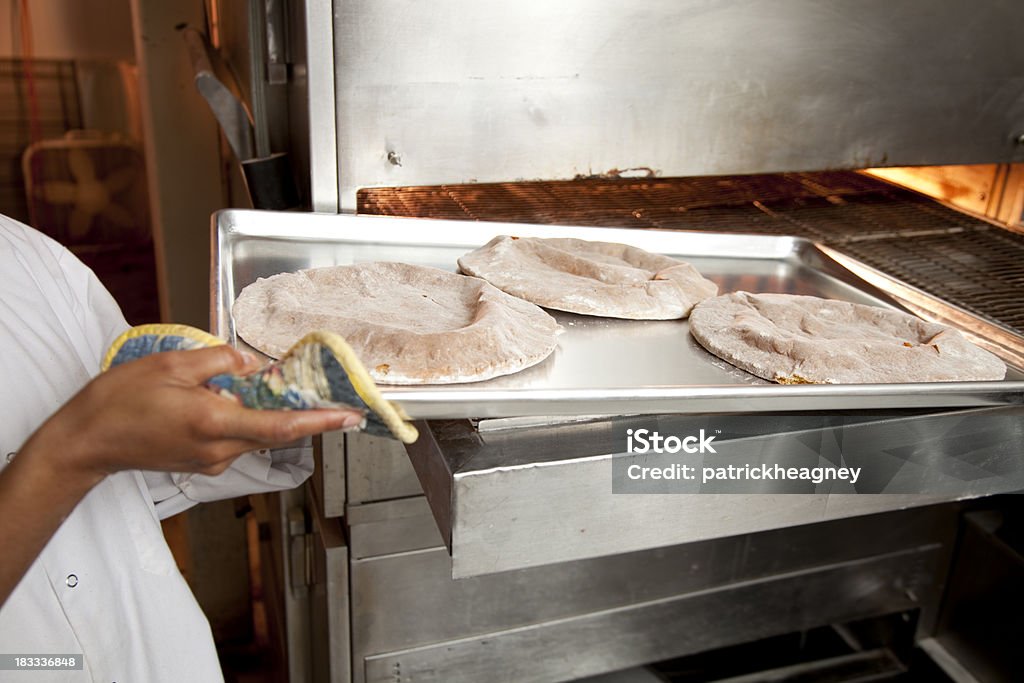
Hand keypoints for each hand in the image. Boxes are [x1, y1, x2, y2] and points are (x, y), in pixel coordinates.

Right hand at [21, 345, 364, 484]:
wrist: (85, 442)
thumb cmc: (119, 401)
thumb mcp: (170, 364)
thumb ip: (218, 361)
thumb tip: (249, 362)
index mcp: (213, 423)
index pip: (281, 425)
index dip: (320, 422)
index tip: (350, 418)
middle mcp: (218, 449)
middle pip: (276, 433)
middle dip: (308, 418)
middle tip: (338, 404)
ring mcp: (210, 461)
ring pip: (256, 435)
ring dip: (272, 416)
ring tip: (282, 392)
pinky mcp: (202, 463)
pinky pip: (236, 439)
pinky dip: (246, 421)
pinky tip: (234, 401)